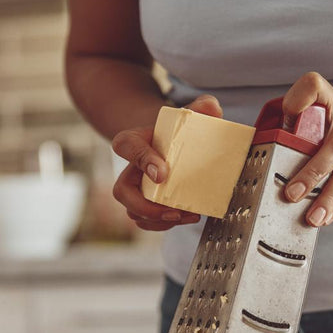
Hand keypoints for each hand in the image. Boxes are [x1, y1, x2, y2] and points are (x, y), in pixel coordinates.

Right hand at [111, 95, 221, 230]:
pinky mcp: (144, 204)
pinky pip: (146, 221)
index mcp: (133, 141)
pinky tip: (185, 217)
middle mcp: (128, 168)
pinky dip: (163, 224)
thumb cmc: (177, 130)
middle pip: (122, 191)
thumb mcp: (188, 114)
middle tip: (172, 210)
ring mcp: (134, 190)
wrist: (172, 143)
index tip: (162, 174)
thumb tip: (211, 107)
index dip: (142, 161)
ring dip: (158, 220)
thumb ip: (200, 107)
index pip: (127, 146)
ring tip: (185, 216)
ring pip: (134, 212)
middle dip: (145, 206)